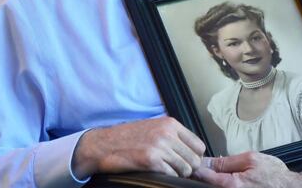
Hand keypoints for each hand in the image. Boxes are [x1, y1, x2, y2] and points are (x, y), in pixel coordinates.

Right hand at [72, 117, 205, 178]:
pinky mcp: (151, 160)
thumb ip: (173, 136)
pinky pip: (171, 175)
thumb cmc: (127, 137)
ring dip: (178, 174)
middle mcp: (167, 133)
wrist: (103, 144)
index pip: (199, 145)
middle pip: (195, 159)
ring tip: (166, 170)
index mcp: (170, 124)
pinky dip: (167, 177)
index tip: (187, 161)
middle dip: (188, 168)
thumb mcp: (153, 128)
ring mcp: (159, 147)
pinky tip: (156, 172)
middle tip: (177, 170)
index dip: (195, 157)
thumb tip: (192, 152)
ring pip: (185, 169)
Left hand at [193, 152, 301, 187]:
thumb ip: (227, 162)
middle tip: (198, 165)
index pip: (205, 176)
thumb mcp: (251, 159)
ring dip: (210, 181)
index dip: (196, 168)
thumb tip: (208, 161)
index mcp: (232, 185)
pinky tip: (221, 178)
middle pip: (207, 186)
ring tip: (209, 172)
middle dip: (202, 176)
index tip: (191, 162)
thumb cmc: (274, 174)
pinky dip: (219, 184)